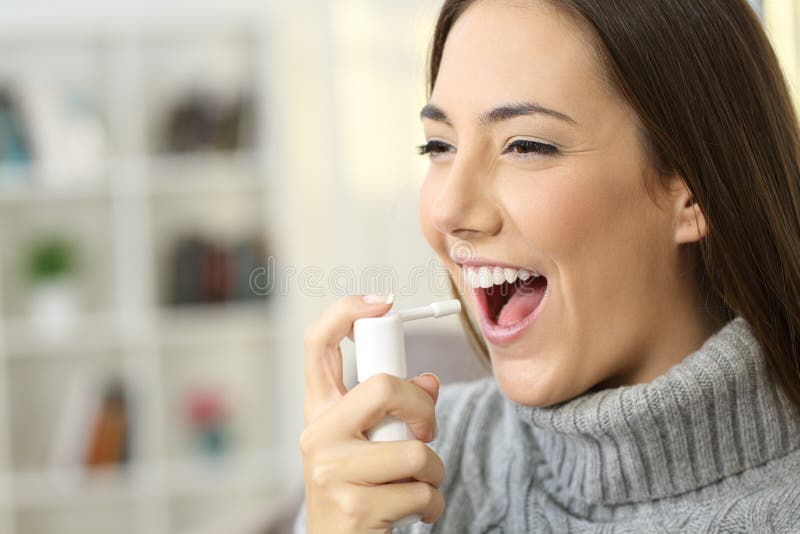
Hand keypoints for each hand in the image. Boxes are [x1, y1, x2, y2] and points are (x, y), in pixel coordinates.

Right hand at [300, 294, 445, 532]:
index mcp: (318, 412)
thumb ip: (390, 411)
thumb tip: (430, 383)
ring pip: (415, 450)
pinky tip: (414, 513)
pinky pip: (421, 491)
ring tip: (417, 484)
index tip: (382, 303)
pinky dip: (432, 504)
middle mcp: (317, 435)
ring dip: (433, 471)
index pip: (316, 345)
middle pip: (384, 387)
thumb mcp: (364, 445)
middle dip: (423, 408)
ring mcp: (331, 471)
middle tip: (427, 432)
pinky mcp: (354, 506)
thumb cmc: (357, 490)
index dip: (346, 312)